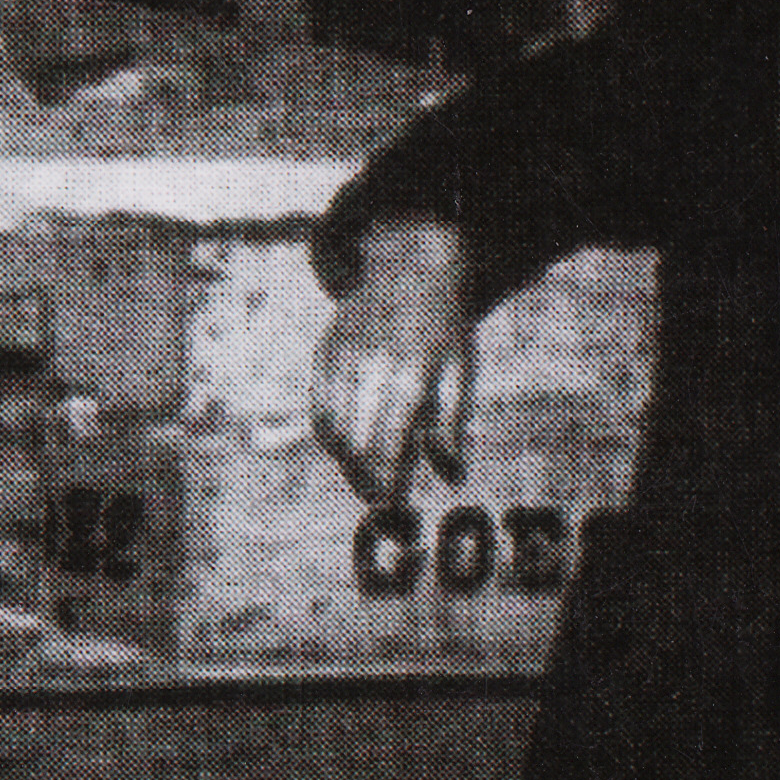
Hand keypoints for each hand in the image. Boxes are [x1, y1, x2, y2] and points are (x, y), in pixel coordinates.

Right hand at [312, 215, 474, 505]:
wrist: (409, 271)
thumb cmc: (443, 332)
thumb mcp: (459, 373)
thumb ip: (451, 426)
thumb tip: (451, 478)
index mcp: (410, 375)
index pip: (388, 442)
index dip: (386, 480)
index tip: (392, 507)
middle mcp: (370, 368)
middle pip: (355, 443)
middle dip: (364, 478)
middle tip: (379, 501)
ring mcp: (341, 359)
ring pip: (330, 429)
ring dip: (346, 460)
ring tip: (365, 477)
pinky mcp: (324, 354)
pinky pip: (319, 407)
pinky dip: (331, 434)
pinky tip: (350, 445)